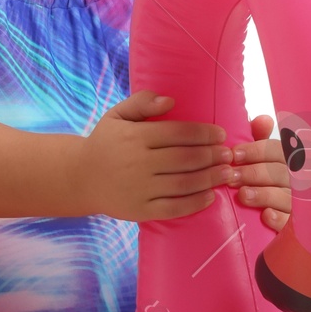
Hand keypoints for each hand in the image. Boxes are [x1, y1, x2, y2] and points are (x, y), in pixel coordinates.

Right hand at [79, 92, 235, 220]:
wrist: (80, 178)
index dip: (204, 134)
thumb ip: (142, 103)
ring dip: (210, 179)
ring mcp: (140, 189)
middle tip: (230, 155)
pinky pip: (173, 208)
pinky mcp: (140, 210)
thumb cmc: (105, 143)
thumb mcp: (117, 115)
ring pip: (183, 184)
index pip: (178, 133)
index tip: (221, 135)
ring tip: (227, 174)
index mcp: (136, 137)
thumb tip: (170, 101)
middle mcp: (139, 163)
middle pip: (185, 159)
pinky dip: (194, 203)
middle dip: (212, 156)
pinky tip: (210, 197)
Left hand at [222, 114, 292, 230]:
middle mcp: (299, 181)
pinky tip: (266, 216)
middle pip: (281, 173)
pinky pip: (292, 222)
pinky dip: (280, 219)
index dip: (256, 151)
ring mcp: (300, 205)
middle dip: (254, 173)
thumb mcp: (262, 161)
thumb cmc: (265, 186)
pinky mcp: (297, 228)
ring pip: (286, 196)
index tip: (233, 155)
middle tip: (231, 176)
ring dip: (264, 194)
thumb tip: (263, 119)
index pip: (278, 151)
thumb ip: (260, 140)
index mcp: (291, 161)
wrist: (272, 227)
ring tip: (242, 196)